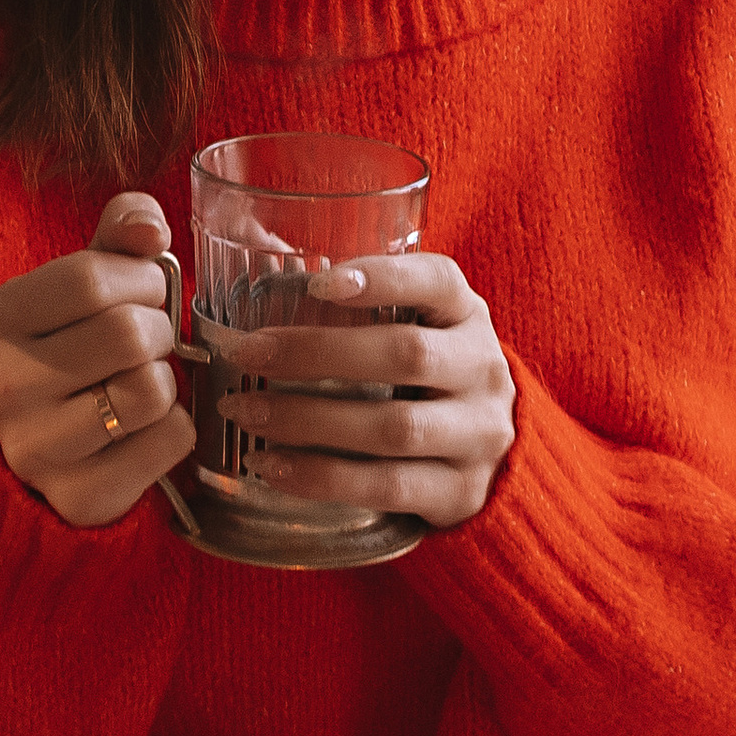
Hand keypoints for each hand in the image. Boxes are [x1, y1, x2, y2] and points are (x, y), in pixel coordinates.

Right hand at [0, 191, 195, 528]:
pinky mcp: (78, 497)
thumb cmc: (74, 347)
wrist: (48, 449)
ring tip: (140, 382)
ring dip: (167, 380)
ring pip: (150, 390)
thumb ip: (120, 233)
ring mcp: (34, 449)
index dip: (141, 279)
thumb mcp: (85, 281)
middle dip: (159, 330)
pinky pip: (170, 440)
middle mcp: (2, 388)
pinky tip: (144, 428)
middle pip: (128, 334)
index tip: (145, 293)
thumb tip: (150, 228)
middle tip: (146, 343)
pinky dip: (176, 428)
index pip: (90, 279)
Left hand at [217, 255, 515, 531]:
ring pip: (394, 428)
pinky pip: (388, 487)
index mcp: (466, 314)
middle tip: (246, 353)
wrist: (490, 454)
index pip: (436, 281)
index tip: (316, 283)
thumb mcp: (417, 326)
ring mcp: (478, 435)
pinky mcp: (461, 492)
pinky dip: (323, 477)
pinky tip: (273, 467)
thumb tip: (252, 243)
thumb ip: (356, 298)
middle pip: (406, 355)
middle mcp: (482, 370)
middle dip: (315, 354)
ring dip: (308, 420)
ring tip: (246, 412)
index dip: (381, 278)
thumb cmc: (428, 375)